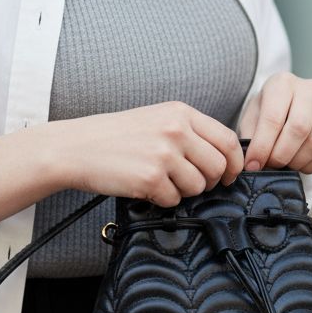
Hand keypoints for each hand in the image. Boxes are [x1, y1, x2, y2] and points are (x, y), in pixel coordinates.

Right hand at [50, 101, 244, 206]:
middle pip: (218, 166)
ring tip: (160, 181)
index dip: (235, 162)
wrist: (76, 147)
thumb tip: (221, 158)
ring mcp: (164, 154)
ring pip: (198, 186)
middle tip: (190, 183)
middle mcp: (176, 130)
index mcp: (181, 113)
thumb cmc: (114, 136)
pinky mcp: (151, 178)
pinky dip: (162, 199)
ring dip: (183, 191)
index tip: (229, 174)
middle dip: (208, 181)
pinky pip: (174, 200)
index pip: (228, 139)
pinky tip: (145, 187)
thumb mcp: (156, 118)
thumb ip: (188, 132)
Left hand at [238, 72, 311, 173]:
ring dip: (296, 162)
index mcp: (283, 82)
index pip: (274, 117)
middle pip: (300, 129)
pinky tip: (299, 162)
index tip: (252, 165)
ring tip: (283, 163)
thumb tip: (254, 165)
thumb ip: (251, 139)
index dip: (262, 146)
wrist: (288, 108)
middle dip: (281, 155)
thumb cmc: (267, 114)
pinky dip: (311, 166)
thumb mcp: (252, 120)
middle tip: (270, 165)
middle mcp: (311, 88)